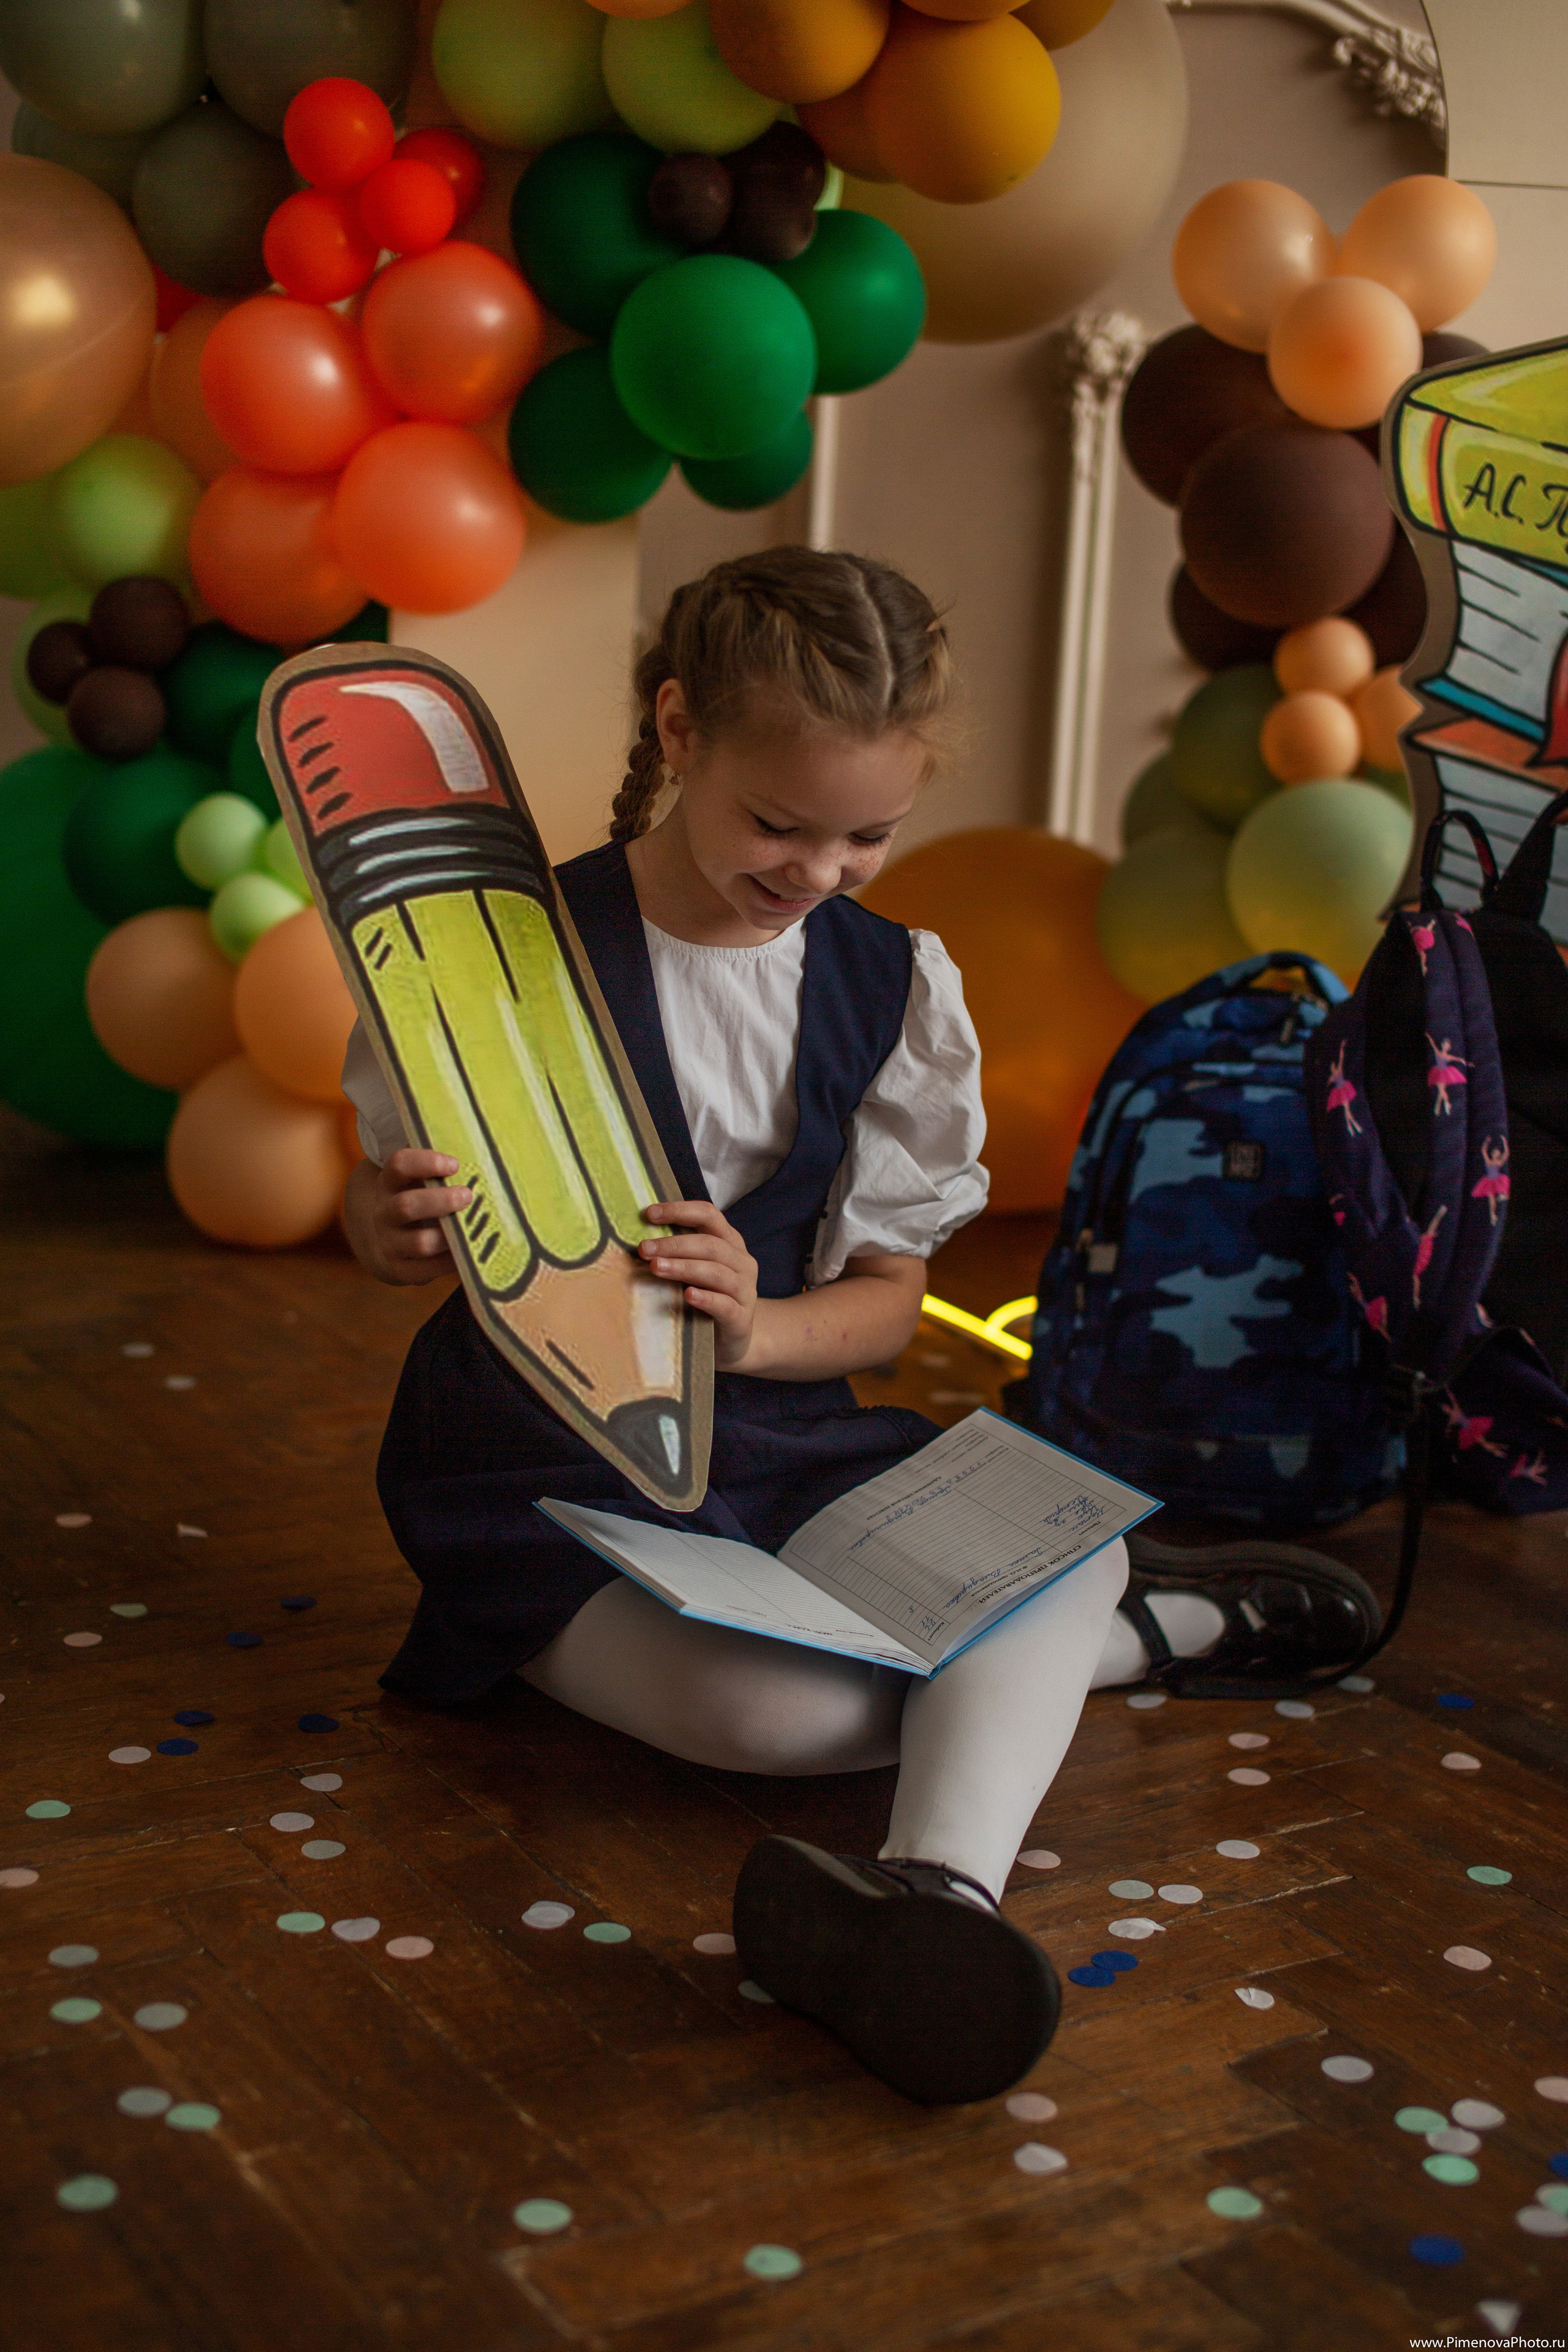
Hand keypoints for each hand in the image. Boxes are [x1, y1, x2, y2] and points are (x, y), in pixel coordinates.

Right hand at [348, 1148, 471, 1285]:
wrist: (383, 1240)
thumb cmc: (416, 1199)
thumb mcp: (416, 1180)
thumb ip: (439, 1168)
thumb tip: (484, 1153)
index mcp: (389, 1183)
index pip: (398, 1165)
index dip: (425, 1162)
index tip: (453, 1163)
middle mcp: (384, 1213)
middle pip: (406, 1206)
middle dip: (440, 1201)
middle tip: (467, 1195)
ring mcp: (390, 1243)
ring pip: (419, 1243)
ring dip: (449, 1236)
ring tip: (472, 1229)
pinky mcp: (400, 1270)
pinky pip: (426, 1270)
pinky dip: (450, 1262)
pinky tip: (468, 1252)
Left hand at [640, 1200, 758, 1369]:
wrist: (732, 1343)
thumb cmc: (706, 1299)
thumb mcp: (695, 1271)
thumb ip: (679, 1253)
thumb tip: (638, 1239)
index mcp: (730, 1243)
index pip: (708, 1215)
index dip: (679, 1210)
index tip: (648, 1214)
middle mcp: (742, 1262)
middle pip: (710, 1244)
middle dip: (674, 1244)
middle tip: (643, 1249)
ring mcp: (745, 1291)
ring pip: (717, 1272)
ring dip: (684, 1267)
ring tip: (656, 1268)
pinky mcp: (741, 1319)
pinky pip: (725, 1305)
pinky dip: (706, 1299)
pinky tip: (688, 1295)